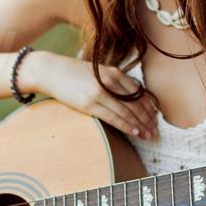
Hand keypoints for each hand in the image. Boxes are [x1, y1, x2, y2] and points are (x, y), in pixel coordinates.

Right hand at [18, 50, 159, 139]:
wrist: (50, 71)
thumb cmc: (73, 72)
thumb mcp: (98, 71)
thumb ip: (114, 81)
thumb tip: (131, 96)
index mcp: (114, 72)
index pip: (139, 92)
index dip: (149, 105)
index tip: (156, 116)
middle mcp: (109, 82)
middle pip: (136, 103)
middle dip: (148, 118)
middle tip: (156, 129)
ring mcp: (100, 93)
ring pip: (127, 112)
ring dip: (141, 125)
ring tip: (149, 134)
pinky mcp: (89, 104)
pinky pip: (113, 117)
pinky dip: (127, 125)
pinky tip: (135, 131)